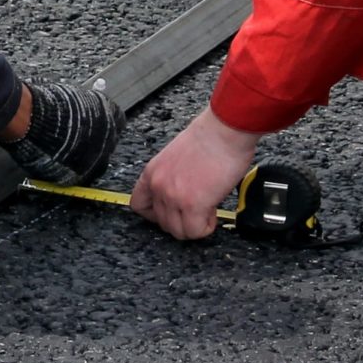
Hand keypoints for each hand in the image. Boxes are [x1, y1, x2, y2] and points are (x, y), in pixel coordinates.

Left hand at [129, 108, 262, 240]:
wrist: (224, 130)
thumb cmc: (209, 137)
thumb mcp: (176, 156)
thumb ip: (171, 177)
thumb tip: (180, 193)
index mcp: (152, 172)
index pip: (138, 206)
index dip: (156, 215)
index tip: (171, 213)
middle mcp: (158, 186)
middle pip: (162, 223)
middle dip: (182, 220)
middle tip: (197, 209)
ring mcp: (173, 197)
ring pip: (179, 231)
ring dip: (195, 225)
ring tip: (207, 209)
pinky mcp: (193, 205)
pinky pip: (196, 231)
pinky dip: (206, 227)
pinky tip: (213, 211)